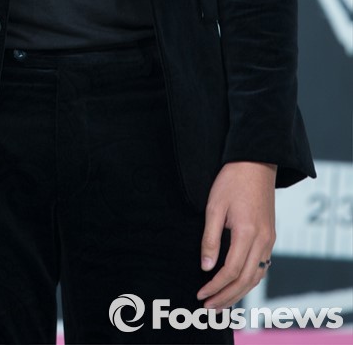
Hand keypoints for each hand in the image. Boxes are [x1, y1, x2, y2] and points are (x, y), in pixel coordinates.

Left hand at [197, 161, 275, 308]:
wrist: (256, 163)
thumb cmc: (232, 181)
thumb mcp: (214, 206)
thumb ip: (210, 238)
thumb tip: (205, 267)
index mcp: (247, 233)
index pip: (230, 271)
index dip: (215, 286)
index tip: (200, 294)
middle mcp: (263, 241)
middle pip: (245, 280)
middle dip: (226, 297)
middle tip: (208, 307)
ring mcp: (270, 240)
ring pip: (256, 276)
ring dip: (238, 293)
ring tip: (221, 302)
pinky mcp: (270, 236)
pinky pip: (262, 266)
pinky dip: (249, 281)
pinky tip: (238, 285)